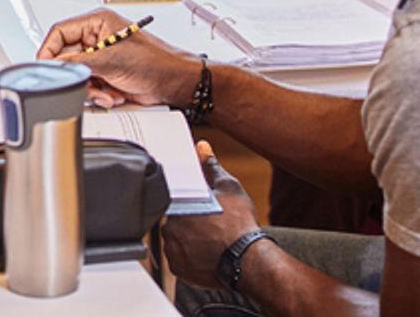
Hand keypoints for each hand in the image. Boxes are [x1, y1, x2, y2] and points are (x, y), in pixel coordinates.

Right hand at [37, 8, 199, 107]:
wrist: (175, 84)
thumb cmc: (156, 62)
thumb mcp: (112, 60)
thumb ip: (78, 62)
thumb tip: (54, 65)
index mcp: (97, 23)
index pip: (59, 33)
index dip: (49, 51)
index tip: (46, 67)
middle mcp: (96, 39)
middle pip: (66, 58)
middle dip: (77, 76)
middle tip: (86, 84)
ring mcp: (100, 58)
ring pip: (76, 75)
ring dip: (89, 88)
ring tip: (106, 92)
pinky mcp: (105, 75)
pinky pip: (88, 87)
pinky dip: (98, 95)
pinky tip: (113, 95)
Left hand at [162, 140, 261, 287]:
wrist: (250, 260)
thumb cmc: (240, 225)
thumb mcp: (228, 188)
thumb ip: (211, 167)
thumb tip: (203, 149)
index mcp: (176, 205)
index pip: (172, 201)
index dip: (186, 205)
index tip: (198, 210)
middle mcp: (169, 228)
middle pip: (173, 221)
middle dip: (187, 222)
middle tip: (208, 225)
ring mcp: (173, 250)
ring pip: (176, 241)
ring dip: (187, 241)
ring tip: (209, 240)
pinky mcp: (179, 270)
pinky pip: (180, 261)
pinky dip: (190, 258)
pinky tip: (206, 254)